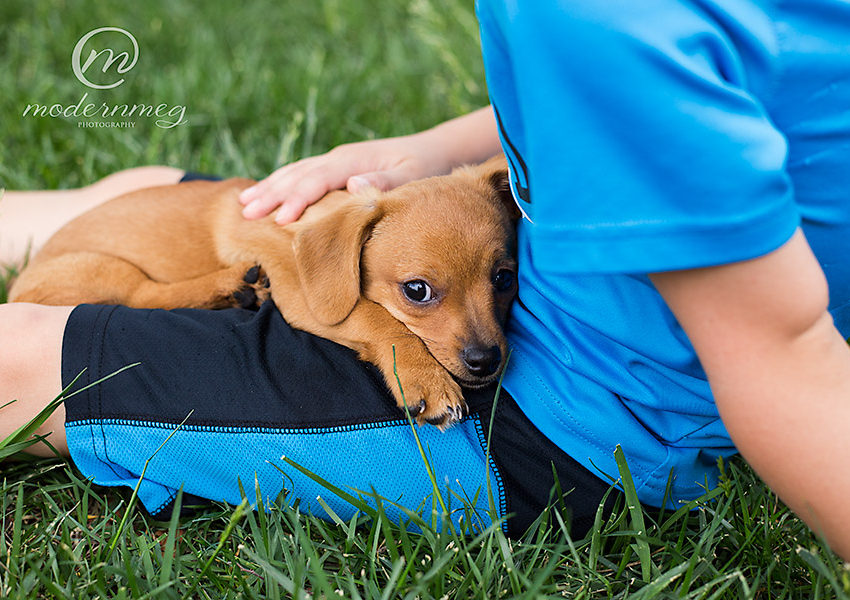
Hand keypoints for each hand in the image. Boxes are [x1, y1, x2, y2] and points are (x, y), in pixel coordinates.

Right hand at [238, 106, 500, 223]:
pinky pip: (303, 176)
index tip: (279, 219)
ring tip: (244, 203)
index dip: (298, 199)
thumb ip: (385, 181)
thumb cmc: (427, 169)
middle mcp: (340, 158)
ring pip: (295, 173)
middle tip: (245, 213)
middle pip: (297, 175)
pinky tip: (269, 195)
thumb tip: (354, 185)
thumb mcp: (414, 176)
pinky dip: (283, 185)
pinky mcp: (338, 169)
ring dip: (270, 187)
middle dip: (271, 193)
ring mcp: (337, 162)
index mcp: (354, 161)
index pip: (318, 180)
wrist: (436, 151)